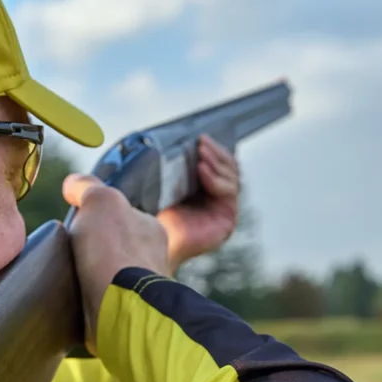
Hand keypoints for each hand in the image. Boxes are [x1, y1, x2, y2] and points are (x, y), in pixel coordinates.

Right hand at [63, 174, 170, 351]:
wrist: (119, 306)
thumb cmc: (114, 250)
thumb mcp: (100, 201)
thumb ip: (88, 186)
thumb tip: (73, 183)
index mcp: (152, 229)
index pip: (122, 216)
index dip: (97, 217)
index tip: (77, 224)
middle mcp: (153, 258)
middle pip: (115, 246)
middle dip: (94, 249)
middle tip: (69, 251)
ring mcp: (142, 289)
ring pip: (110, 274)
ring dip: (91, 275)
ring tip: (69, 275)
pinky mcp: (127, 314)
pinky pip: (105, 300)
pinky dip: (91, 298)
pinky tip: (76, 297)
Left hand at [157, 135, 240, 273]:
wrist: (149, 244)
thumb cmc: (150, 216)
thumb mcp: (157, 184)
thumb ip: (163, 166)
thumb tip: (154, 141)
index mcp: (201, 189)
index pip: (217, 163)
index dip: (212, 150)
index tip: (198, 138)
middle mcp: (215, 200)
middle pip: (228, 168)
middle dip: (216, 152)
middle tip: (201, 142)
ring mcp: (223, 210)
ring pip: (232, 177)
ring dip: (217, 162)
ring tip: (201, 153)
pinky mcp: (227, 220)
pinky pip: (229, 193)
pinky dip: (217, 179)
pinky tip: (202, 171)